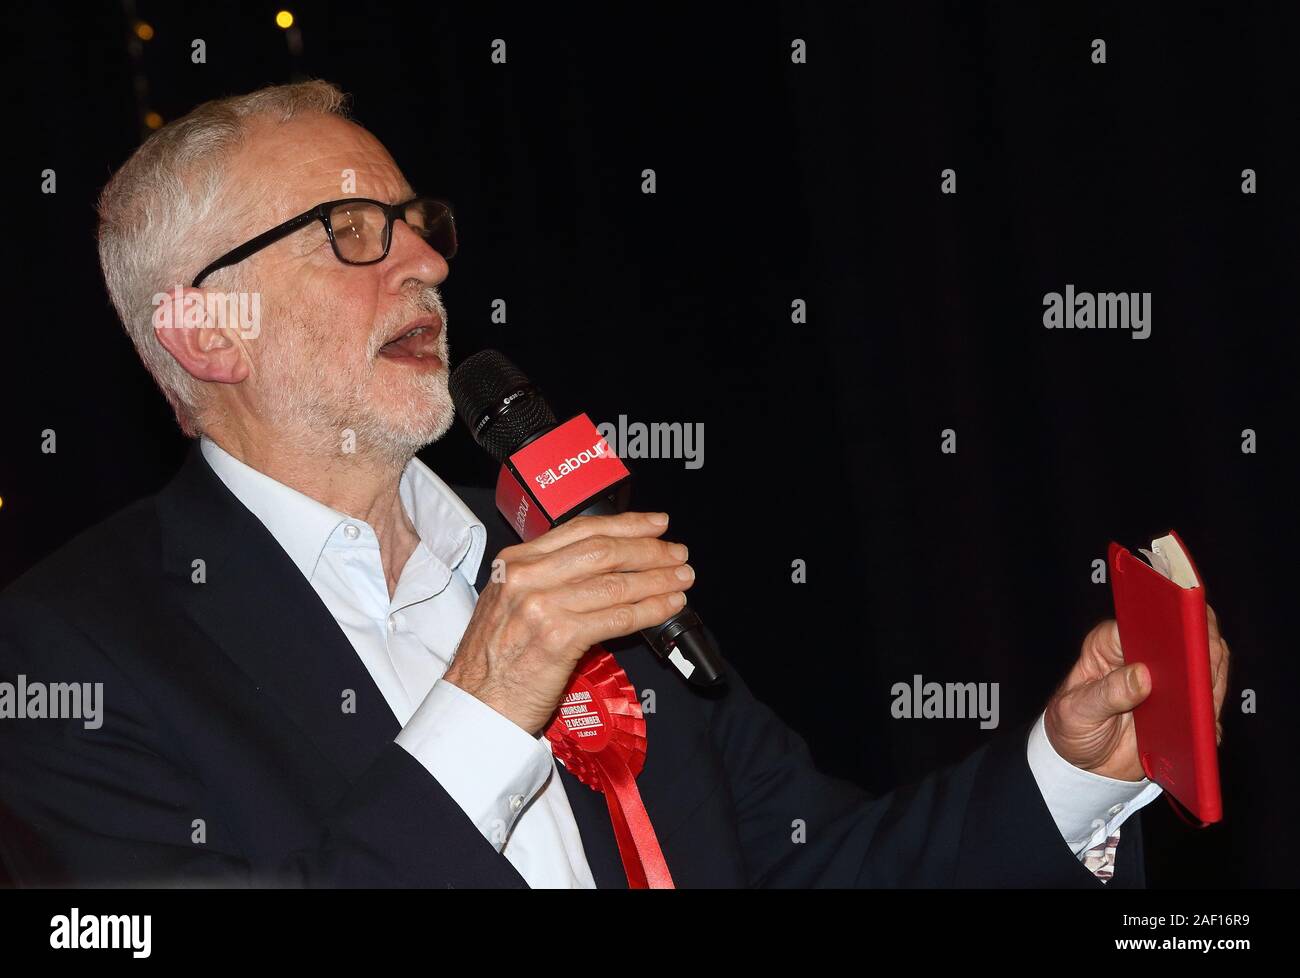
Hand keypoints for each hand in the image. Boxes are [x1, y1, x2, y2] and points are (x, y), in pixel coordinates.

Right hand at [443, 512, 694, 735]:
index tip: (656, 524)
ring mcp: (541, 606)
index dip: (626, 524)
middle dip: (649, 549)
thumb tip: (603, 569)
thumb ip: (546, 579)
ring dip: (657, 580)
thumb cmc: (494, 661)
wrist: (475, 705)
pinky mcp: (559, 638)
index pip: (580, 530)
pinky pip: (617, 618)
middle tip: (677, 553)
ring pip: (615, 583)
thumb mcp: (508, 602)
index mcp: (514, 562)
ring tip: (682, 579)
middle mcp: (526, 577)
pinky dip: (649, 610)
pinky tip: (668, 607)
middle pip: (602, 551)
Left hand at [1044, 606, 1230, 780]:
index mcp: (1111, 644)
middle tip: (1202, 672)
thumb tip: (1142, 676)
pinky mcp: (1183, 705)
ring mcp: (1167, 679)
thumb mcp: (1077, 711)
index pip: (1145, 619)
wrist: (1085, 764)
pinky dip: (1211, 713)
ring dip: (1210, 683)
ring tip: (1204, 706)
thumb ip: (1106, 693)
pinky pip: (1208, 701)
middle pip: (1185, 636)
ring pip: (1205, 665)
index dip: (1169, 619)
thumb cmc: (1071, 726)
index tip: (1184, 633)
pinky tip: (1205, 729)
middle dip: (1200, 650)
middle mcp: (1143, 655)